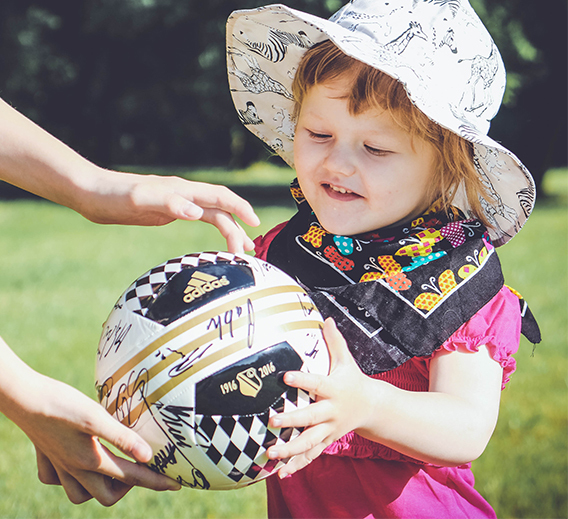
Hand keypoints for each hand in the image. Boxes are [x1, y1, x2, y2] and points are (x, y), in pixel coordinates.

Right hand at [0, 345, 179, 505]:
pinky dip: (70, 479)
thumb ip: (123, 437)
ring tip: (114, 469)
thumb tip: (149, 456)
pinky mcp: (46, 455)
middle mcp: (74, 469)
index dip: (156, 481)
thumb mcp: (96, 417)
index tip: (176, 484)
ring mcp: (58, 465)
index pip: (132, 477)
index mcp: (91, 461)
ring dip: (100, 487)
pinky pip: (57, 480)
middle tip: (140, 469)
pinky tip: (78, 464)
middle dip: (128, 487)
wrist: (23, 397)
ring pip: (80, 494)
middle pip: (106, 495)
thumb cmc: (62, 404)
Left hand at [81, 171, 259, 253]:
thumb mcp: (139, 200)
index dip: (240, 209)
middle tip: (249, 252)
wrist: (92, 194)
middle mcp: (184, 194)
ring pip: (212, 214)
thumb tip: (198, 213)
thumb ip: (169, 203)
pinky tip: (215, 239)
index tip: (255, 225)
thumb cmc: (113, 196)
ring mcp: (177, 202)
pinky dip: (213, 228)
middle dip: (239, 227)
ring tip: (241, 250)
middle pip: (221, 208)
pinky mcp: (169, 211)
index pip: (221, 197)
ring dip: (229, 230)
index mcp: (182, 190)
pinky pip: (200, 218)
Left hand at [266, 318, 370, 477]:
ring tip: (271, 453)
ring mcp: (329, 429)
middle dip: (292, 419)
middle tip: (272, 419)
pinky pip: (312, 455)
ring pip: (310, 442)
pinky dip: (297, 465)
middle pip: (310, 417)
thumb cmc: (352, 379)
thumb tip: (326, 317)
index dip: (302, 379)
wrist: (372, 407)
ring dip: (290, 449)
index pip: (317, 383)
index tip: (286, 376)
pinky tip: (281, 474)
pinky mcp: (327, 440)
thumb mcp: (346, 360)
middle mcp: (331, 411)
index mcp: (334, 389)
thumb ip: (335, 341)